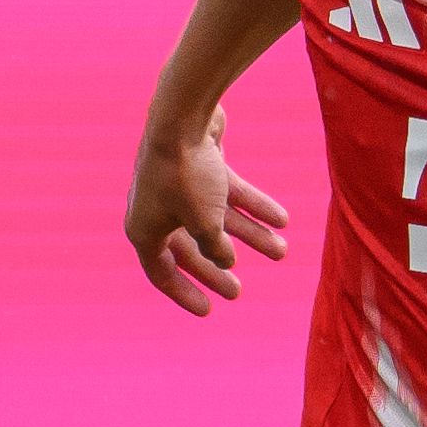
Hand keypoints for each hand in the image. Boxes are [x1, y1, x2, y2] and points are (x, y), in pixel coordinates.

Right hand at [127, 105, 290, 314]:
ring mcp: (179, 186)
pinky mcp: (202, 165)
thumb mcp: (205, 223)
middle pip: (191, 249)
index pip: (161, 271)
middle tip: (238, 291)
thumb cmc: (186, 174)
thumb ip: (216, 248)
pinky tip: (282, 221)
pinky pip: (230, 194)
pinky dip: (255, 206)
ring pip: (217, 219)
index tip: (207, 311)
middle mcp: (157, 209)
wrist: (184, 115)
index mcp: (144, 229)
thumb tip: (226, 261)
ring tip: (281, 252)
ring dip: (250, 236)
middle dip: (217, 269)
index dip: (184, 292)